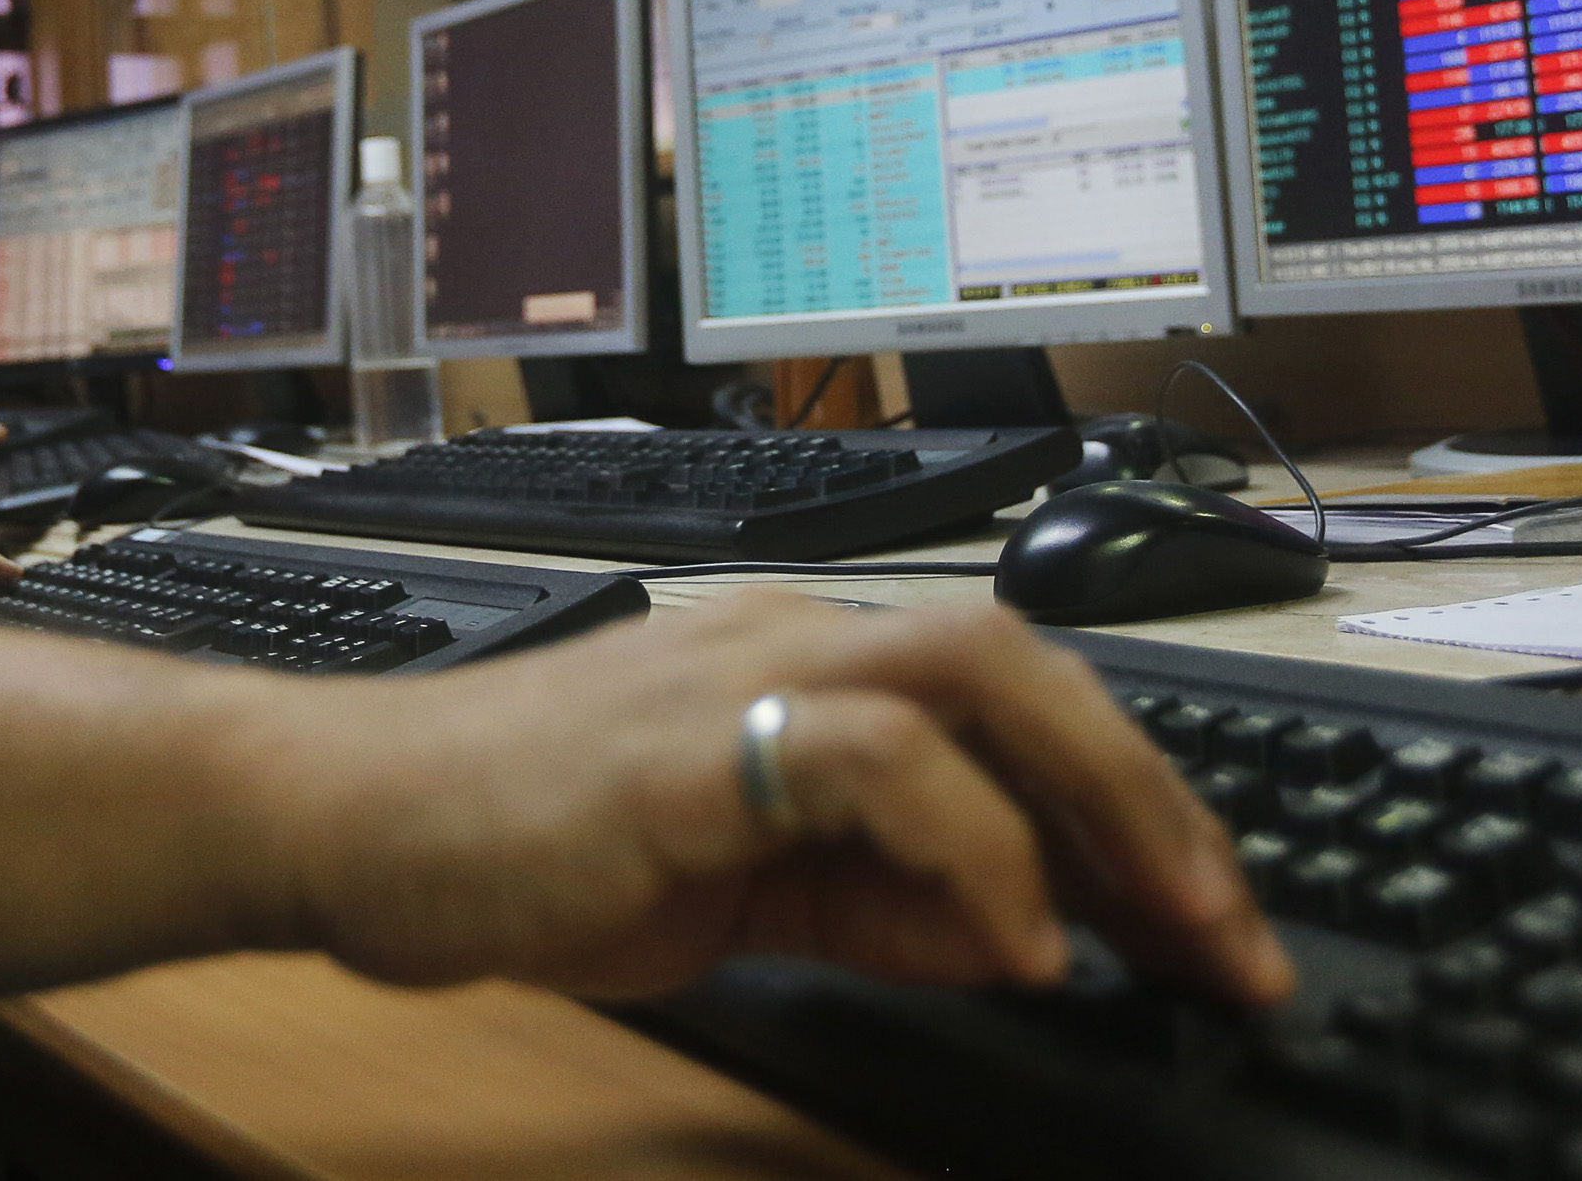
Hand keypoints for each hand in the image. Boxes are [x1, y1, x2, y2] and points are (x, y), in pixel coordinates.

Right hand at [258, 595, 1289, 1010]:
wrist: (345, 822)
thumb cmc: (517, 844)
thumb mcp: (738, 885)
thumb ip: (875, 894)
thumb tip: (1024, 930)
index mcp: (799, 659)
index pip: (1015, 698)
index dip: (1137, 807)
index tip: (1212, 927)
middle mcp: (787, 635)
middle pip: (1029, 662)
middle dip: (1160, 802)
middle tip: (1236, 940)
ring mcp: (741, 671)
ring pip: (981, 677)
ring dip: (1105, 812)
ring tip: (1169, 937)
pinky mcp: (695, 740)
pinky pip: (880, 764)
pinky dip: (972, 853)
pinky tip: (1017, 946)